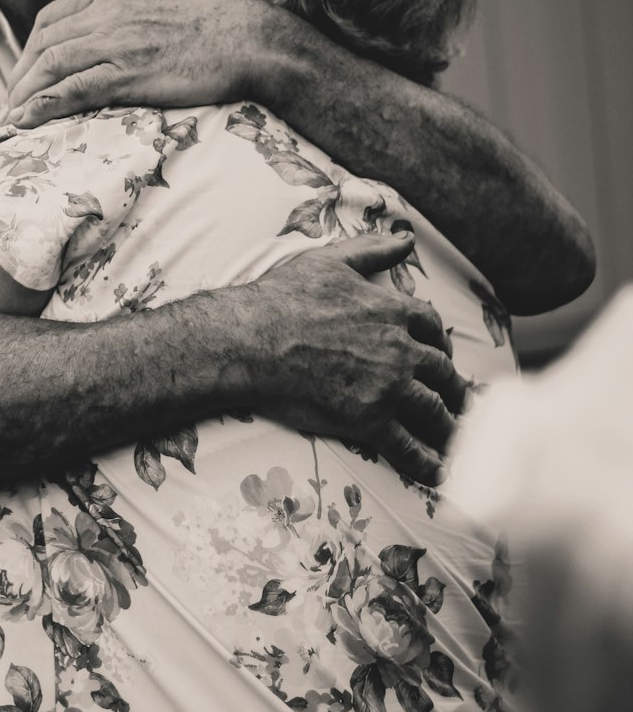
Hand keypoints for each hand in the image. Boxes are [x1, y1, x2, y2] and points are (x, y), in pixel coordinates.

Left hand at [0, 0, 270, 126]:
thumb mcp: (160, 1)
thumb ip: (127, 12)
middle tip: (12, 105)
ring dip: (23, 96)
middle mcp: (107, 10)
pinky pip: (71, 90)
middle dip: (20, 77)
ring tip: (11, 119)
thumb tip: (108, 35)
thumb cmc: (214, 26)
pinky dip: (41, 106)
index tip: (25, 75)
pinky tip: (27, 122)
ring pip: (49, 67)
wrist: (251, 39)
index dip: (30, 50)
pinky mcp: (128, 73)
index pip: (50, 18)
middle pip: (43, 44)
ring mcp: (116, 41)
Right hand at [239, 231, 467, 486]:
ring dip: (450, 426)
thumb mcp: (331, 260)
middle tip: (461, 400)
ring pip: (434, 410)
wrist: (251, 340)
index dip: (440, 342)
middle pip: (442, 371)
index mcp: (392, 310)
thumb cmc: (283, 297)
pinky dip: (428, 463)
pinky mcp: (368, 421)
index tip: (441, 354)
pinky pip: (408, 446)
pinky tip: (440, 474)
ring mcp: (387, 387)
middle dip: (454, 387)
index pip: (432, 327)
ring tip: (460, 439)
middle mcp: (399, 349)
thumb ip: (374, 249)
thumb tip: (407, 236)